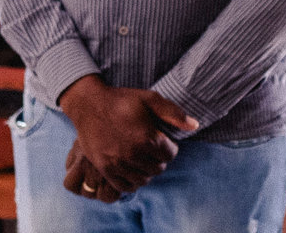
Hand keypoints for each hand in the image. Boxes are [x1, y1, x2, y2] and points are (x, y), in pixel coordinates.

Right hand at [59, 76, 198, 193]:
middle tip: (154, 150)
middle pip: (158, 168)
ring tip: (144, 159)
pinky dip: (132, 182)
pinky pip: (124, 186)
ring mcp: (116, 163)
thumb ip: (174, 113)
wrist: (90, 105)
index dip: (170, 148)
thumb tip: (195, 126)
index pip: (170, 155)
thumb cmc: (123, 100)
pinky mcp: (104, 169)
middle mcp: (132, 154)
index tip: (164, 142)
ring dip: (147, 171)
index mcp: (146, 137)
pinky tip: (133, 170)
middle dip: (160, 160)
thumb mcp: (151, 99)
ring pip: (143, 179)